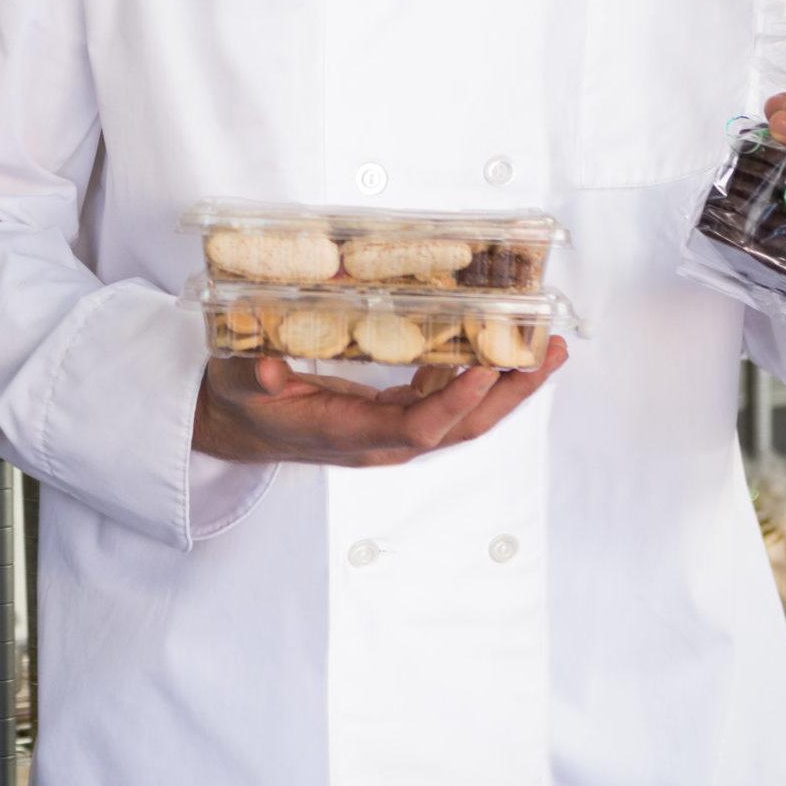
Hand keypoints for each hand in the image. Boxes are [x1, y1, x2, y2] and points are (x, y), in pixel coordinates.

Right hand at [193, 339, 568, 469]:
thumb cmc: (238, 401)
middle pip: (459, 428)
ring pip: (461, 417)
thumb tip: (268, 368)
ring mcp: (390, 431)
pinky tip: (497, 344)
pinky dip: (476, 374)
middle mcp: (380, 442)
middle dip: (508, 396)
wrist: (235, 425)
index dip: (454, 403)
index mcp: (347, 435)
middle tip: (549, 355)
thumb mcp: (235, 382)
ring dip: (505, 386)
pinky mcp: (391, 415)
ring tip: (545, 349)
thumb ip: (250, 373)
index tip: (486, 366)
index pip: (415, 430)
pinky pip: (446, 400)